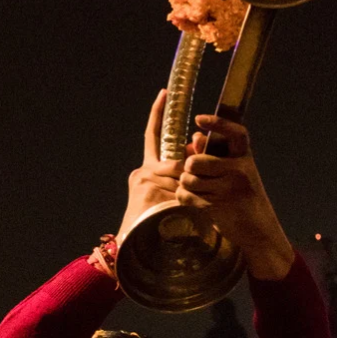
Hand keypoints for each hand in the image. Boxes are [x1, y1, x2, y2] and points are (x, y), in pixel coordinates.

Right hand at [117, 89, 183, 241]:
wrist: (140, 244)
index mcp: (148, 169)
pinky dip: (181, 195)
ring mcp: (142, 177)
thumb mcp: (178, 193)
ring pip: (178, 171)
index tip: (165, 92)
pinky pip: (174, 181)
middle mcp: (142, 170)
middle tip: (190, 188)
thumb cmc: (162, 224)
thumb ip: (186, 168)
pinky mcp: (144, 184)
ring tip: (182, 208)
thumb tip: (196, 143)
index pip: (154, 134)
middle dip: (189, 172)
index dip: (159, 112)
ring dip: (187, 189)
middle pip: (176, 158)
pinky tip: (175, 208)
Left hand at [178, 115, 293, 279]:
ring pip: (188, 180)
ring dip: (186, 186)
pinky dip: (186, 199)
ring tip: (198, 190)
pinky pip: (187, 196)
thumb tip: (195, 137)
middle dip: (188, 169)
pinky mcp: (218, 206)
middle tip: (195, 175)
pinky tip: (196, 201)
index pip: (236, 133)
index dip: (218, 123)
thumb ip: (214, 154)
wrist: (257, 229)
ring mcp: (230, 189)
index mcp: (245, 157)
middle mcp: (240, 170)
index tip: (199, 118)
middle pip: (195, 162)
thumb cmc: (241, 196)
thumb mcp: (234, 172)